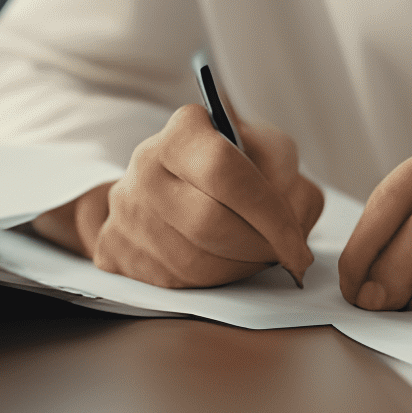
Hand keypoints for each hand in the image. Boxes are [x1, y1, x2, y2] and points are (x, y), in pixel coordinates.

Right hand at [28, 105, 324, 288]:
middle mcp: (145, 166)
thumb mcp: (269, 151)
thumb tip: (291, 218)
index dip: (269, 215)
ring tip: (259, 256)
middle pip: (208, 223)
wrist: (173, 181)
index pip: (225, 173)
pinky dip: (215, 280)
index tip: (296, 244)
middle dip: (257, 248)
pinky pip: (174, 280)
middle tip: (283, 254)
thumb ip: (288, 177)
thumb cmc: (235, 163)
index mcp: (183, 132)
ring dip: (240, 269)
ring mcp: (124, 209)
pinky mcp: (115, 248)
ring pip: (192, 261)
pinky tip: (230, 264)